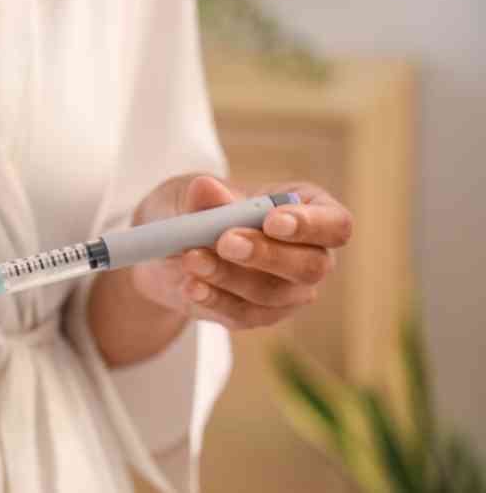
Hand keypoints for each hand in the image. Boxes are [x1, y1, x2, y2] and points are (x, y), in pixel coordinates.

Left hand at [130, 175, 351, 329]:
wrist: (169, 249)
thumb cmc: (196, 209)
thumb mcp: (193, 194)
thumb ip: (204, 197)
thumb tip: (205, 189)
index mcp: (309, 210)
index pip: (336, 225)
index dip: (310, 225)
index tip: (271, 220)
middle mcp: (309, 254)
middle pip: (312, 266)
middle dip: (268, 254)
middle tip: (226, 241)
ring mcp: (287, 291)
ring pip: (273, 293)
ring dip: (229, 276)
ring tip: (191, 258)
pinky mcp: (257, 315)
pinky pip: (243, 314)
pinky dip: (214, 299)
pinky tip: (191, 286)